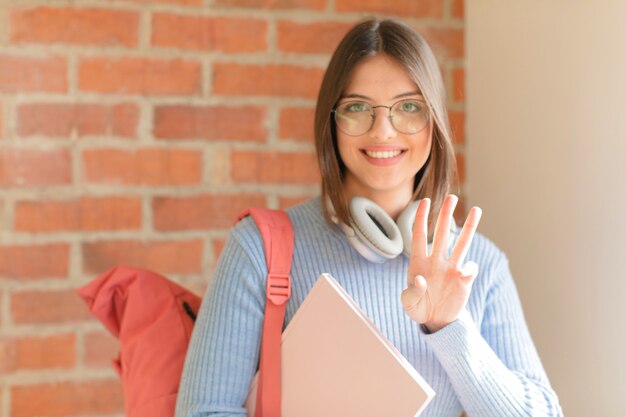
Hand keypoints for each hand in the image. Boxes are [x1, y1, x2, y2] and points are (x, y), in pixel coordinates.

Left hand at [400, 195, 481, 332]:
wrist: (435, 321)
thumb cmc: (418, 308)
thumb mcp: (409, 303)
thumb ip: (412, 291)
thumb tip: (420, 278)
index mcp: (418, 262)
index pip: (419, 235)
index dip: (421, 218)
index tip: (425, 201)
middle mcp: (436, 261)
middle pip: (441, 233)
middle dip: (446, 214)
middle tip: (452, 197)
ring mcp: (451, 269)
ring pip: (461, 243)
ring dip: (469, 227)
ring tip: (477, 210)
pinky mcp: (463, 280)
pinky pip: (470, 268)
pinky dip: (470, 267)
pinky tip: (465, 273)